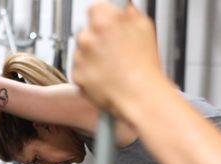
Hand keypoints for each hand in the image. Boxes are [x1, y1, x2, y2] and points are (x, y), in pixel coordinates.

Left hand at [72, 2, 163, 116]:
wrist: (139, 96)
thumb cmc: (144, 66)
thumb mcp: (144, 27)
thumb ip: (127, 12)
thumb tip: (121, 8)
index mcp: (103, 20)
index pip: (95, 8)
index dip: (104, 17)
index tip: (109, 25)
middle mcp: (87, 37)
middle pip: (87, 30)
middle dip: (97, 38)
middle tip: (114, 50)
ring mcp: (80, 57)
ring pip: (82, 51)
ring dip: (92, 56)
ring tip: (112, 66)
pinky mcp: (76, 75)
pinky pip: (80, 69)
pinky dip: (90, 72)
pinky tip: (106, 76)